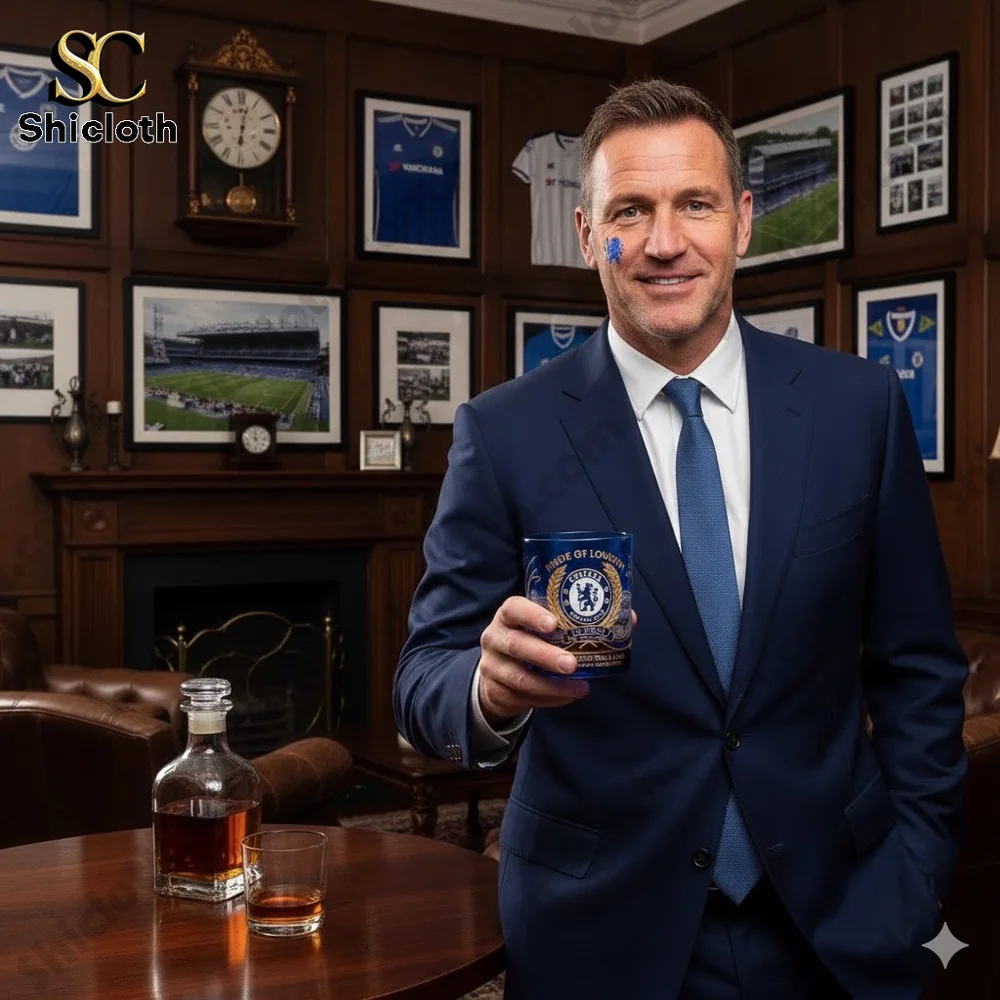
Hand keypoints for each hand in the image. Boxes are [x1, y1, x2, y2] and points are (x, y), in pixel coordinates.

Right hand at [477, 596, 637, 728]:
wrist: (498, 673)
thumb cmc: (532, 640)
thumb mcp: (545, 627)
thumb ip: (580, 620)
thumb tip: (629, 618)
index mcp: (508, 616)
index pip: (514, 608)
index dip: (532, 615)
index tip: (553, 624)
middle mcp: (496, 637)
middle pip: (516, 644)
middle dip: (545, 655)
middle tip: (572, 664)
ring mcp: (493, 666)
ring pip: (520, 676)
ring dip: (551, 685)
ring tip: (580, 687)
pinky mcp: (496, 691)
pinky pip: (524, 698)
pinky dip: (550, 699)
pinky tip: (568, 696)